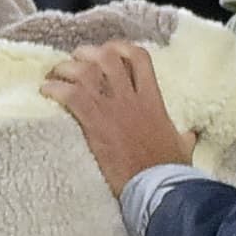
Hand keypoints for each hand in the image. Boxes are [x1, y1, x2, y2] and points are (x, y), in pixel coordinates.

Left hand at [40, 39, 195, 194]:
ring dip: (65, 69)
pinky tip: (46, 92)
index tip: (108, 53)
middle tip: (74, 62)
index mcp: (153, 100)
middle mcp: (131, 97)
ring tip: (54, 75)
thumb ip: (183, 136)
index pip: (139, 58)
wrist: (155, 187)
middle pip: (106, 56)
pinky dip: (53, 89)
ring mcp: (112, 108)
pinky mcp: (94, 122)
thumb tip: (189, 135)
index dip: (120, 48)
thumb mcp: (181, 147)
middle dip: (86, 54)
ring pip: (84, 70)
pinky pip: (69, 94)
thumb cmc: (169, 171)